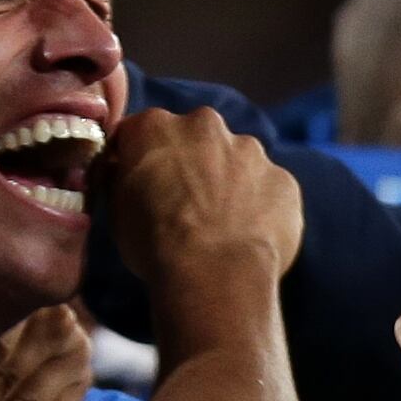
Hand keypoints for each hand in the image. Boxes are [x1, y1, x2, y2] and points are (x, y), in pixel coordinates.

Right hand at [103, 105, 305, 300]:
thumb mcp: (116, 211)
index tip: (143, 185)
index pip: (142, 133)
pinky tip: (250, 237)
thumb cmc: (154, 244)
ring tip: (222, 227)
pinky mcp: (284, 180)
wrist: (214, 275)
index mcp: (156, 127)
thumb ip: (122, 178)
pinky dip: (261, 207)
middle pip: (196, 138)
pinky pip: (269, 190)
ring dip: (230, 183)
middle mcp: (205, 125)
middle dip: (192, 163)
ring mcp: (251, 150)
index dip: (141, 159)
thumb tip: (122, 170)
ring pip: (237, 161)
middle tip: (186, 206)